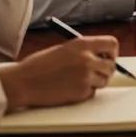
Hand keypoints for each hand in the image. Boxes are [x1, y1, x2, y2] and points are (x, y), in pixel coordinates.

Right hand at [0, 36, 117, 110]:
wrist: (23, 81)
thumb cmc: (39, 65)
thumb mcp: (64, 49)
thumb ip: (84, 51)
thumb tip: (101, 56)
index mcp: (82, 44)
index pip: (112, 43)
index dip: (112, 52)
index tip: (107, 57)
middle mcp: (87, 59)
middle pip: (111, 65)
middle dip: (105, 70)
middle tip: (95, 72)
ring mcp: (85, 76)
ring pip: (104, 81)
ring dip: (95, 82)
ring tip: (77, 80)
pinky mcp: (81, 92)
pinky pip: (92, 93)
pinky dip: (85, 92)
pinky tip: (69, 88)